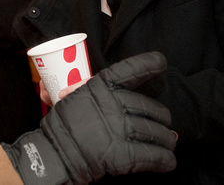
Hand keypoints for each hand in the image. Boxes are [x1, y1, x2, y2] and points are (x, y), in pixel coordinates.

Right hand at [2, 52, 176, 184]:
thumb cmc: (64, 125)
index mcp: (99, 87)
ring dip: (166, 138)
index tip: (161, 62)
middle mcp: (112, 104)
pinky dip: (165, 160)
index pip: (129, 70)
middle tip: (165, 123)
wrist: (54, 154)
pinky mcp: (123, 155)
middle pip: (149, 107)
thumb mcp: (72, 99)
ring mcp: (118, 129)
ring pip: (155, 131)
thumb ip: (85, 91)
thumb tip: (91, 90)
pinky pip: (154, 156)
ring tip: (169, 141)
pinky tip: (168, 161)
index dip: (147, 64)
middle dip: (161, 117)